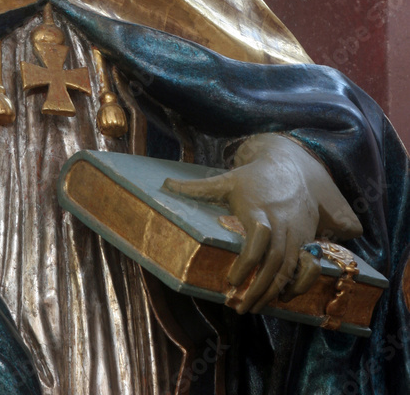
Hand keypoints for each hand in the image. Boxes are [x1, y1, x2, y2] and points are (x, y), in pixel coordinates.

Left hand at [164, 133, 361, 314]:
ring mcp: (297, 231)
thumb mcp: (226, 180)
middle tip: (241, 307)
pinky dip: (300, 284)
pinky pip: (309, 265)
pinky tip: (283, 298)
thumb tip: (166, 185)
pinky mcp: (309, 237)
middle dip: (259, 287)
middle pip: (275, 260)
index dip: (247, 262)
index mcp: (258, 209)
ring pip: (290, 267)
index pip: (258, 238)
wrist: (290, 166)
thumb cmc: (252, 178)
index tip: (231, 281)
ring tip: (256, 307)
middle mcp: (281, 222)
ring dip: (275, 291)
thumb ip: (198, 187)